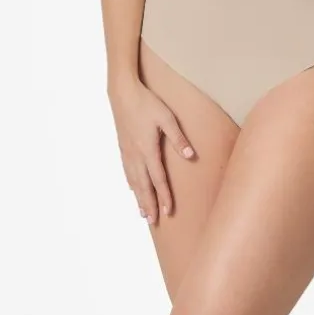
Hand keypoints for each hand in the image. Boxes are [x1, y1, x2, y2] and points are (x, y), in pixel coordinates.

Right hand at [108, 77, 194, 224]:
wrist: (122, 93)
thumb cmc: (147, 103)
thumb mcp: (167, 118)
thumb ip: (178, 138)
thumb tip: (191, 156)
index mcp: (148, 149)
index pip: (158, 179)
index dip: (164, 196)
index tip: (168, 211)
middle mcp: (136, 155)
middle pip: (144, 185)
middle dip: (149, 204)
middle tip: (154, 221)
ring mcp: (127, 152)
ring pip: (134, 181)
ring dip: (139, 198)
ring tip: (143, 213)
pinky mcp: (123, 147)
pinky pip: (127, 171)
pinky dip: (131, 184)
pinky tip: (132, 189)